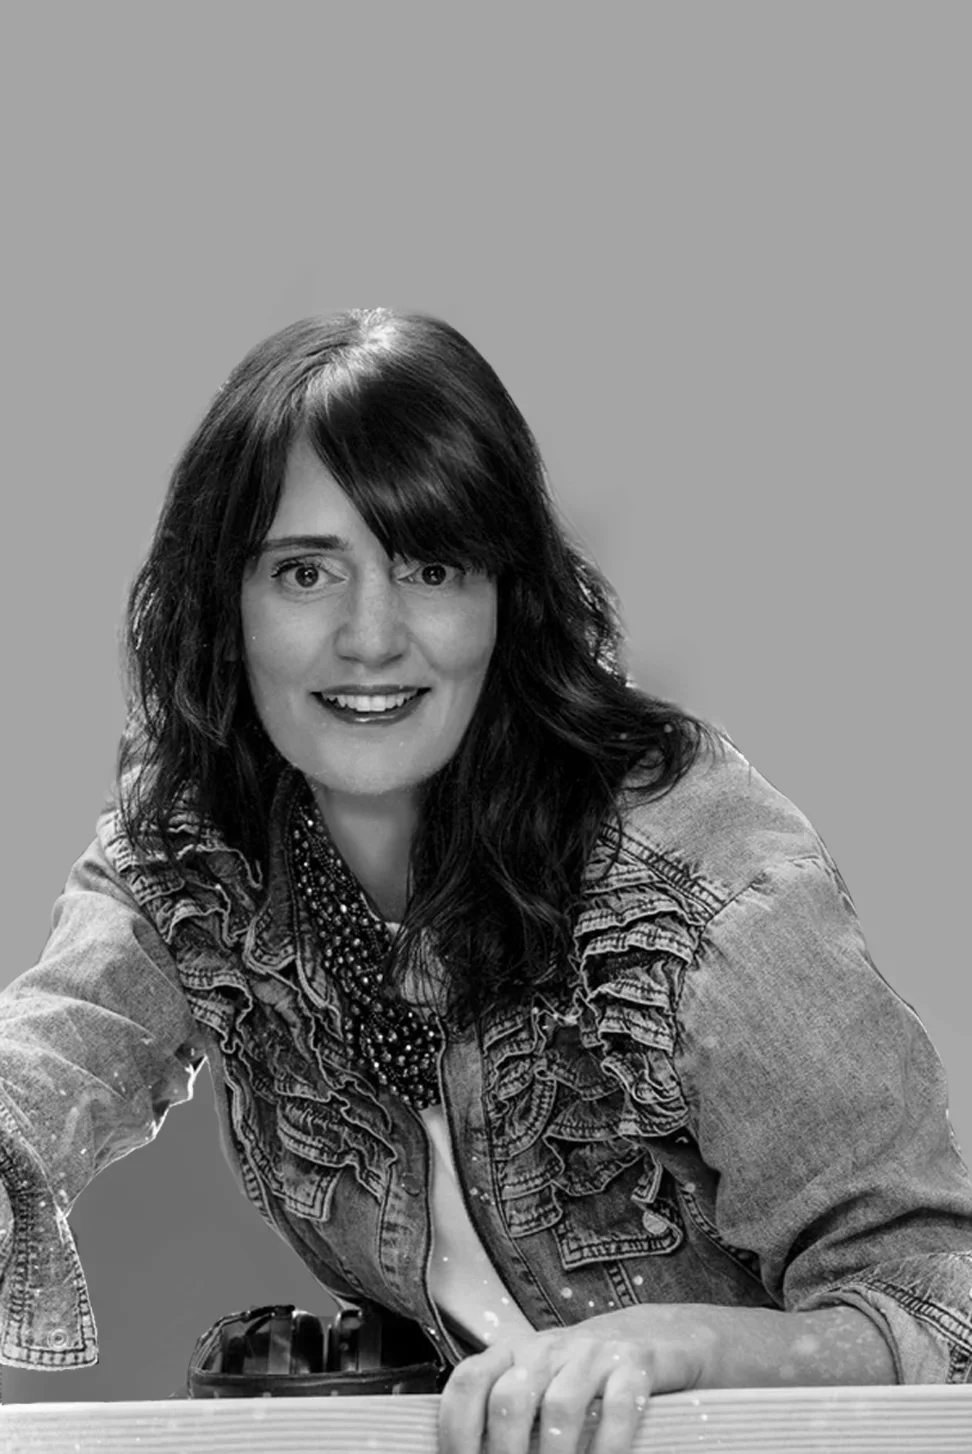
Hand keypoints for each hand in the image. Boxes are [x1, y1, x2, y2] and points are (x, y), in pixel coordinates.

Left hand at [436, 1306, 714, 1453]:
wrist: (659, 1337)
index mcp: (514, 1354)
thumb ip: (510, 1418)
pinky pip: (619, 1410)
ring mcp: (593, 1354)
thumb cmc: (585, 1378)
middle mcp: (548, 1349)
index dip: (456, 1430)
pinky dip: (608, 1450)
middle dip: (505, 1453)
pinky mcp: (636, 1364)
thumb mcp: (540, 1386)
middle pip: (510, 1399)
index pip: (468, 1382)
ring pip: (560, 1407)